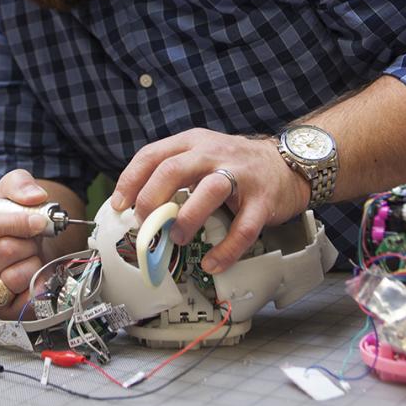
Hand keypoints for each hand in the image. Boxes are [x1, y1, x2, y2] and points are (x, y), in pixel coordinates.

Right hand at [0, 169, 47, 318]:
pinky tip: (29, 274)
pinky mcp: (3, 311)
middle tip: (27, 238)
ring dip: (32, 260)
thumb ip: (19, 184)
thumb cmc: (10, 224)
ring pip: (18, 274)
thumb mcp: (9, 193)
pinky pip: (29, 295)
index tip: (35, 218)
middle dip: (26, 240)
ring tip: (25, 256)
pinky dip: (38, 281)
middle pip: (5, 251)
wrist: (26, 247)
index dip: (13, 222)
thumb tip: (34, 196)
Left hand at [110, 128, 309, 273]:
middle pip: (174, 168)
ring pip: (208, 191)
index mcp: (193, 143)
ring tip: (176, 238)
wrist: (288, 164)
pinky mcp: (263, 199)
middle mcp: (213, 153)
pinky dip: (226, 249)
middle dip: (152, 198)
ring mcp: (240, 175)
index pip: (152, 155)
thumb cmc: (236, 166)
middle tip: (144, 222)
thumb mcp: (201, 156)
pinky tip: (213, 262)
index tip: (118, 205)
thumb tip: (136, 207)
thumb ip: (173, 173)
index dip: (130, 180)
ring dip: (187, 218)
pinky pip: (243, 227)